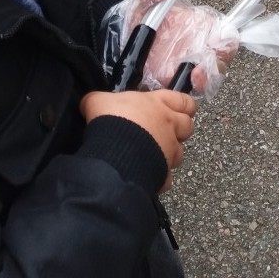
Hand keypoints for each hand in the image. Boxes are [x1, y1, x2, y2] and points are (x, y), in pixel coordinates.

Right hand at [81, 89, 196, 191]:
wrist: (116, 151)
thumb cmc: (112, 119)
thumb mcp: (98, 101)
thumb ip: (98, 100)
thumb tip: (90, 101)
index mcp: (158, 104)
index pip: (183, 101)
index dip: (185, 106)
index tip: (182, 109)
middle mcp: (169, 125)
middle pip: (188, 127)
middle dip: (181, 130)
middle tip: (168, 132)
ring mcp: (169, 150)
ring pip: (180, 152)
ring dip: (171, 154)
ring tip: (156, 155)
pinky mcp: (164, 173)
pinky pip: (168, 177)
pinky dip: (161, 177)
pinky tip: (149, 176)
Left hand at [122, 0, 238, 98]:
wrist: (118, 38)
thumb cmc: (135, 16)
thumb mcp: (141, 0)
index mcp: (198, 26)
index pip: (225, 35)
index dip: (227, 42)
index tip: (217, 46)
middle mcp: (197, 47)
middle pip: (220, 61)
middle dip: (216, 66)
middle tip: (203, 67)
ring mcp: (186, 67)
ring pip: (207, 79)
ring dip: (205, 81)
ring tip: (193, 78)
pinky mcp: (173, 83)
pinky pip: (187, 91)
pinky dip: (187, 91)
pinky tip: (177, 88)